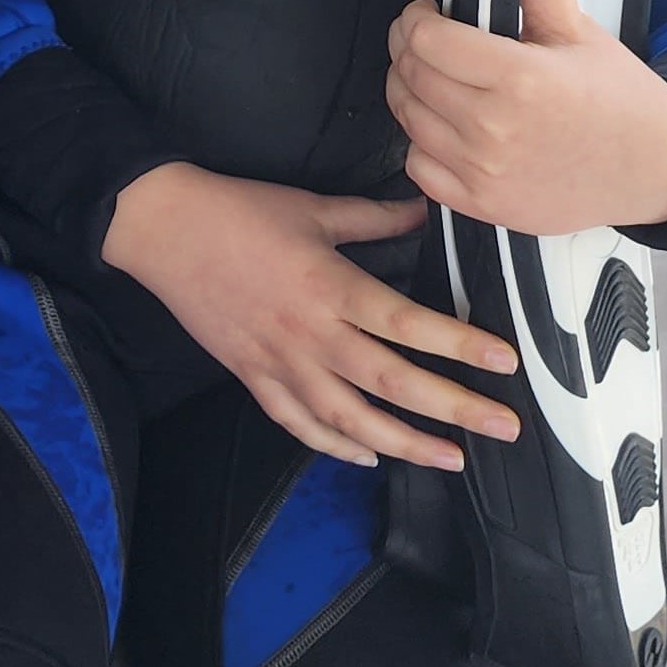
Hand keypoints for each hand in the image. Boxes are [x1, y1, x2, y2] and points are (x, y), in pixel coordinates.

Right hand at [103, 161, 518, 470]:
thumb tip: (422, 211)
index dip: (461, 347)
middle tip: (502, 427)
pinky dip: (334, 445)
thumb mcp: (312, 208)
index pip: (409, 326)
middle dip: (454, 409)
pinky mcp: (252, 375)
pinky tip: (367, 456)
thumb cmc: (237, 212)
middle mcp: (311, 334)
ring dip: (404, 443)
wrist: (162, 229)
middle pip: (392, 384)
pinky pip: (298, 423)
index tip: (504, 363)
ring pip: (349, 418)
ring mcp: (280, 362)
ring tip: (448, 458)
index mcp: (332, 287)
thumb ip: (373, 217)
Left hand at [387, 0, 666, 236]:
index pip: (426, 39)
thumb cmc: (619, 98)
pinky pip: (419, 167)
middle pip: (409, 76)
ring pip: (407, 119)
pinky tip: (449, 126)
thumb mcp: (578, 30)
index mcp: (520, 78)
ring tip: (439, 78)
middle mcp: (494, 129)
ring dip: (411, 92)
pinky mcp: (482, 206)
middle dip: (408, 48)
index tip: (428, 12)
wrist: (656, 170)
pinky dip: (423, 143)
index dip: (415, 18)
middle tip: (428, 40)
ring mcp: (485, 173)